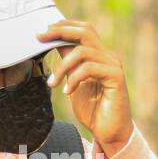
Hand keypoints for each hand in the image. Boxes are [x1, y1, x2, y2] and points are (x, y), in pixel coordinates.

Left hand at [39, 20, 133, 154]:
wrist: (108, 132)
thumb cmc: (92, 109)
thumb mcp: (73, 81)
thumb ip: (68, 62)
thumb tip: (55, 43)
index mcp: (99, 54)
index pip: (82, 29)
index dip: (62, 26)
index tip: (41, 34)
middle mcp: (108, 56)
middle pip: (85, 30)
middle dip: (60, 31)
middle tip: (41, 38)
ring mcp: (113, 65)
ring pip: (83, 51)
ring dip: (62, 66)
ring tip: (52, 82)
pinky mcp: (116, 77)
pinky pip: (90, 68)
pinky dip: (74, 78)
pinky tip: (67, 91)